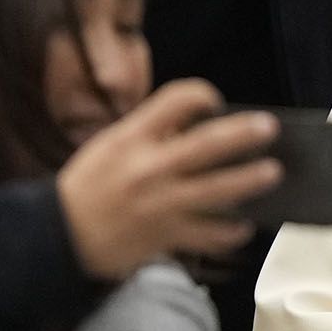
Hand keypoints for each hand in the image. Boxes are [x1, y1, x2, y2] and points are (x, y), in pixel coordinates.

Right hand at [57, 79, 278, 278]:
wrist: (60, 234)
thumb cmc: (88, 186)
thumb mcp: (110, 146)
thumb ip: (148, 133)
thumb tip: (192, 123)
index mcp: (132, 138)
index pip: (175, 100)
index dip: (202, 94)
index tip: (214, 101)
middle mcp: (148, 167)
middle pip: (207, 144)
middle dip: (243, 133)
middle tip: (267, 127)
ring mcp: (160, 204)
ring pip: (217, 191)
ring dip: (249, 180)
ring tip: (272, 172)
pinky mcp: (165, 236)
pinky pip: (209, 234)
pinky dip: (230, 231)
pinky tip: (243, 226)